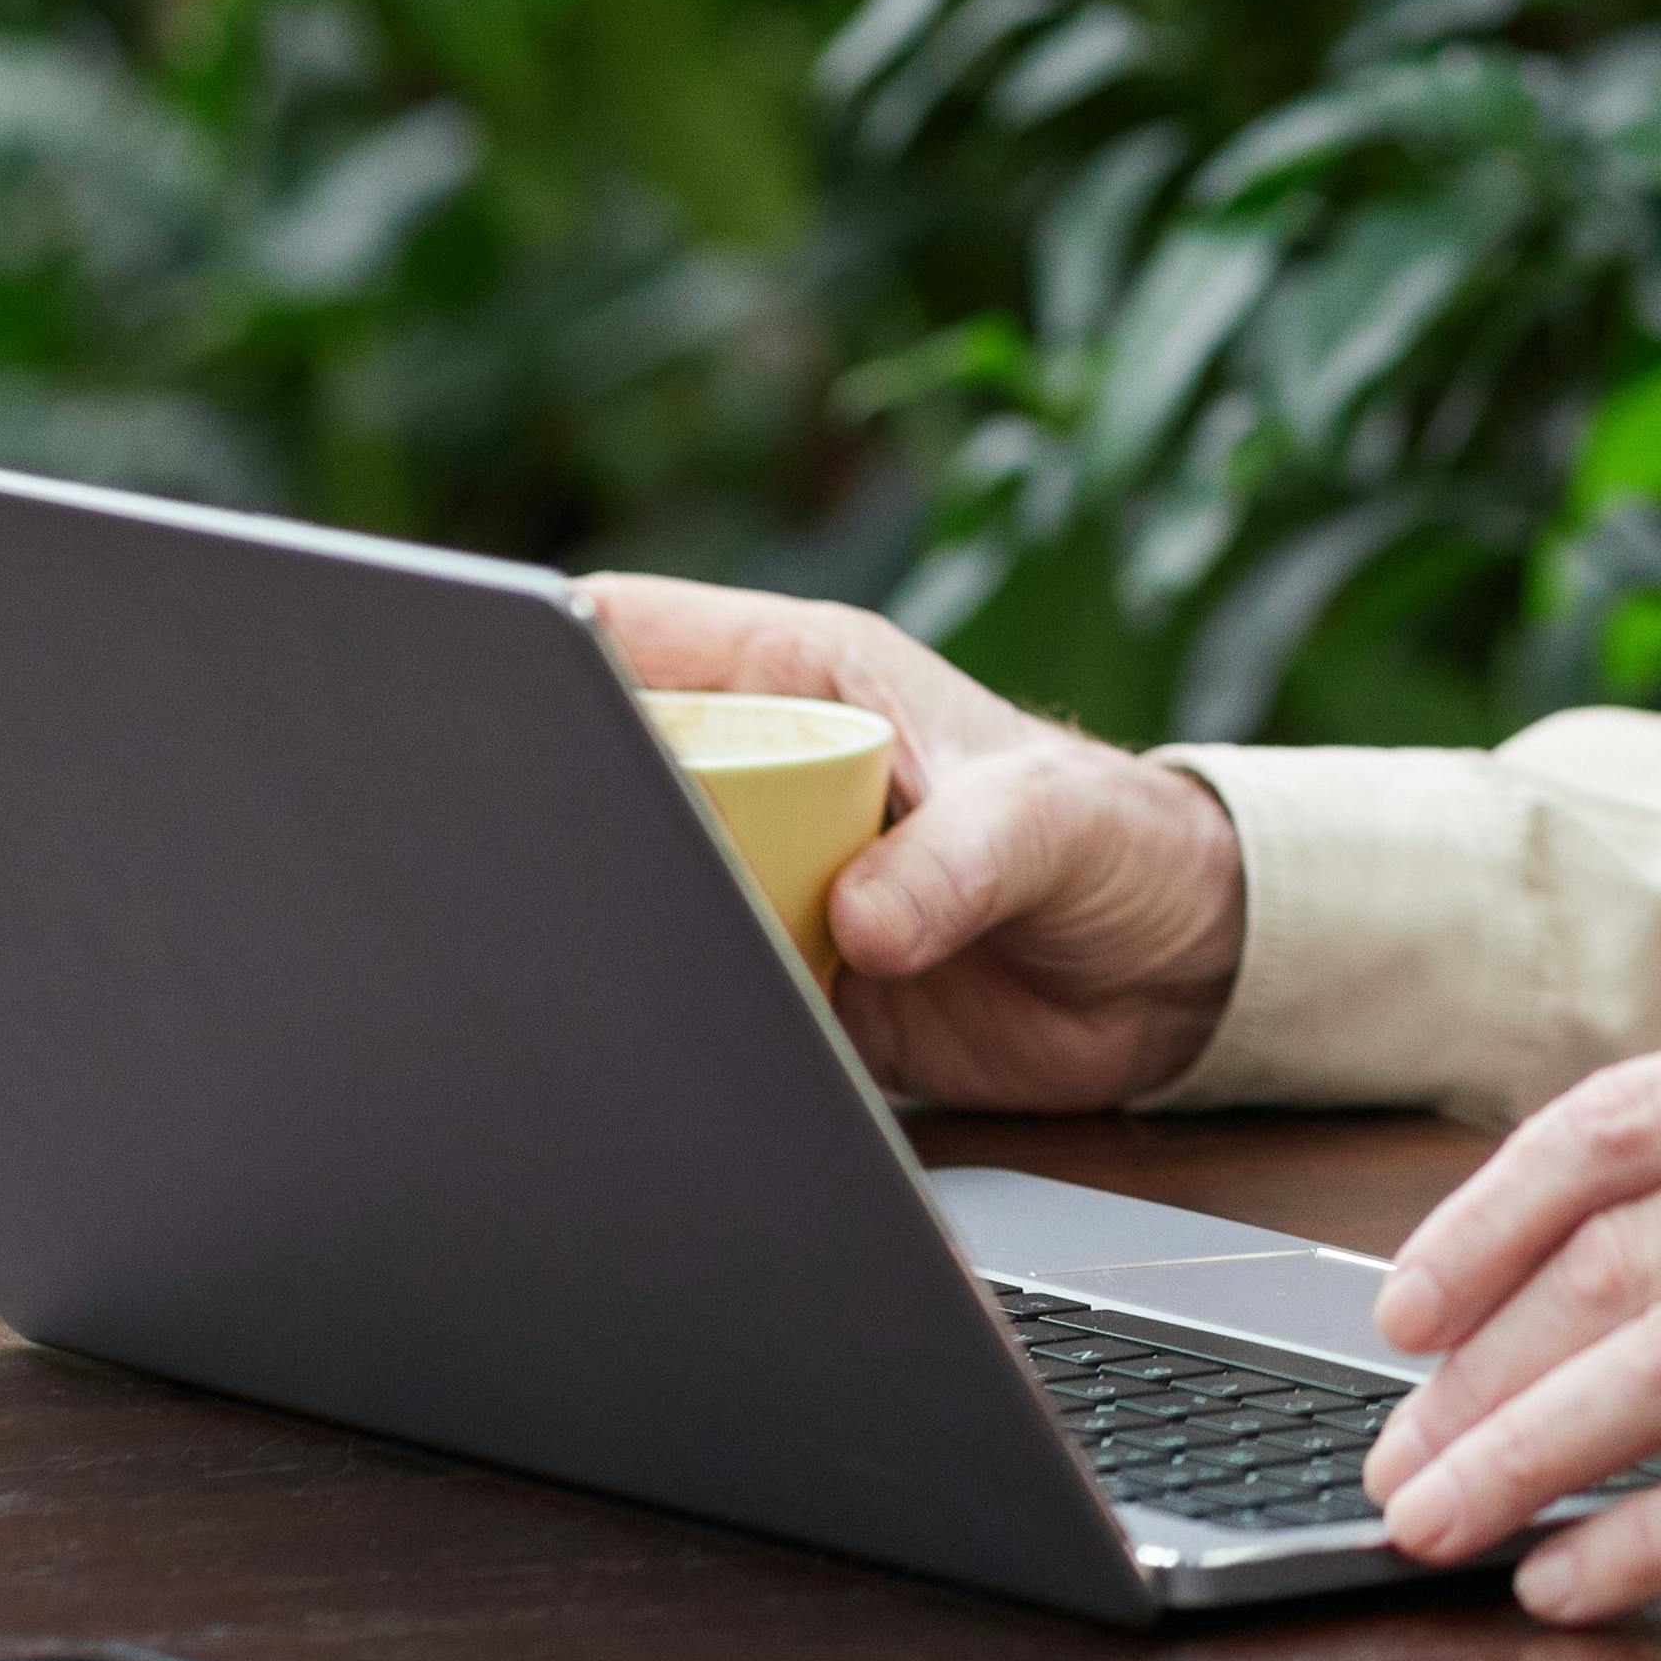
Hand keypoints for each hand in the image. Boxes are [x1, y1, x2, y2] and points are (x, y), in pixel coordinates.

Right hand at [575, 577, 1246, 1108]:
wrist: (1176, 975)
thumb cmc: (1119, 843)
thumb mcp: (1048, 827)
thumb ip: (961, 863)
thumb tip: (862, 922)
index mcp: (807, 678)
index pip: (634, 632)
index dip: (545, 653)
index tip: (484, 704)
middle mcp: (765, 767)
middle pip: (605, 767)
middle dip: (554, 804)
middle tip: (509, 860)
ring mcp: (760, 872)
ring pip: (631, 882)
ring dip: (602, 916)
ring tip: (557, 953)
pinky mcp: (775, 975)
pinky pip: (689, 980)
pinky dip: (661, 1000)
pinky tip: (631, 1027)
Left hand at [1354, 992, 1660, 1621]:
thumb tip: (1521, 1288)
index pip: (1613, 1122)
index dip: (1479, 1223)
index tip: (1398, 1314)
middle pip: (1622, 1258)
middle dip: (1477, 1376)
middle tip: (1396, 1459)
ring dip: (1527, 1460)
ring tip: (1441, 1525)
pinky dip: (1651, 1538)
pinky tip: (1575, 1578)